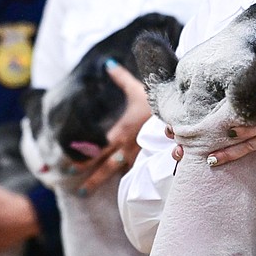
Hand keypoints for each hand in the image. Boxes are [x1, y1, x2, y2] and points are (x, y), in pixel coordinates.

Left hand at [76, 59, 151, 195]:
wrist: (185, 115)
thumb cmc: (159, 101)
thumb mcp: (139, 88)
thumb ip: (121, 78)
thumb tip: (108, 64)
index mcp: (122, 132)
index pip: (99, 149)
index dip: (84, 158)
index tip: (69, 166)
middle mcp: (129, 147)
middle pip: (106, 166)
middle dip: (91, 177)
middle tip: (78, 189)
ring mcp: (141, 155)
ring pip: (119, 171)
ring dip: (102, 180)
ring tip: (86, 191)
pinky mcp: (152, 159)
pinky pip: (136, 171)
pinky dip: (126, 180)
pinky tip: (120, 189)